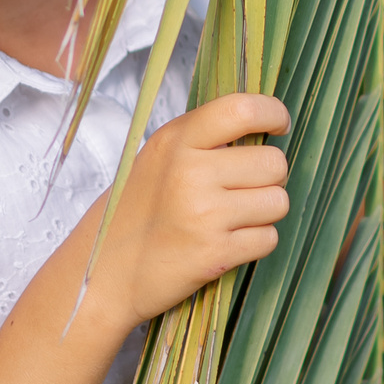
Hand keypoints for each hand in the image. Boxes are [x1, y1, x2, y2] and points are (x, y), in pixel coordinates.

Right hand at [89, 93, 289, 328]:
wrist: (104, 274)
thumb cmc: (137, 211)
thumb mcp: (159, 158)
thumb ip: (203, 138)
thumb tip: (263, 122)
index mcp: (176, 141)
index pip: (242, 109)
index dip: (273, 113)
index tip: (279, 125)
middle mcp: (190, 172)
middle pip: (274, 163)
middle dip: (269, 178)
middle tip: (243, 189)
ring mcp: (203, 214)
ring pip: (278, 202)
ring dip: (264, 213)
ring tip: (232, 218)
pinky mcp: (214, 254)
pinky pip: (269, 239)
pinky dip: (256, 242)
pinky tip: (227, 242)